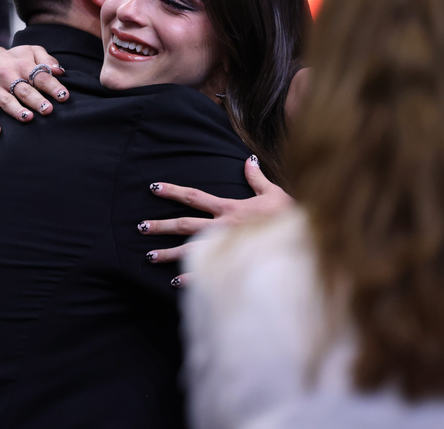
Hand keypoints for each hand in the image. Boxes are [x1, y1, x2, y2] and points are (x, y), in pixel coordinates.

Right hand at [0, 45, 67, 135]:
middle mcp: (5, 76)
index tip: (63, 96)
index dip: (52, 86)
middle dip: (36, 100)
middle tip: (48, 110)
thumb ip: (46, 59)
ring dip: (16, 110)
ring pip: (6, 101)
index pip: (39, 76)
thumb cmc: (10, 60)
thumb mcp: (28, 51)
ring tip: (28, 118)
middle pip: (23, 90)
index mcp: (20, 65)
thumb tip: (59, 71)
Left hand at [139, 155, 293, 285]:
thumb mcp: (274, 192)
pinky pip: (208, 272)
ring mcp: (227, 247)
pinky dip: (191, 277)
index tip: (153, 188)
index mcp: (230, 208)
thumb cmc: (291, 215)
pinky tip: (174, 282)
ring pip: (191, 250)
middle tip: (140, 226)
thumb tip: (249, 160)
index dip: (173, 191)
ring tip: (148, 256)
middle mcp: (223, 227)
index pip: (195, 197)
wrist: (304, 239)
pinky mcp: (235, 264)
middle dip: (161, 226)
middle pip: (185, 225)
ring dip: (168, 254)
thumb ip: (256, 178)